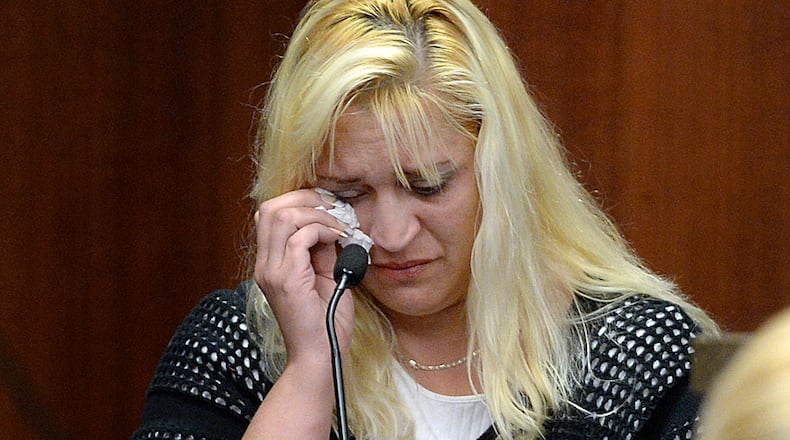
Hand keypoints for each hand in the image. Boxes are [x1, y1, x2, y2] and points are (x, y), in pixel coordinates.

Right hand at [253, 189, 355, 366]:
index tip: (331, 206)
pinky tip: (340, 238)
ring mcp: (272, 272)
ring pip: (282, 216)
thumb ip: (323, 251)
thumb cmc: (326, 322)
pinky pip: (299, 238)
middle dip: (306, 198)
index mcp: (270, 263)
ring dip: (316, 213)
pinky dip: (323, 230)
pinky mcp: (287, 280)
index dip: (301, 201)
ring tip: (339, 226)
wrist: (320, 357)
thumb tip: (333, 225)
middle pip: (270, 208)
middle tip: (335, 208)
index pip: (270, 214)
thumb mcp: (326, 276)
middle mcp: (265, 265)